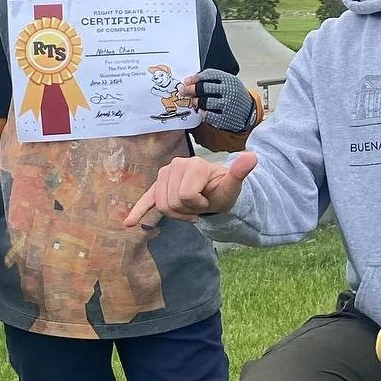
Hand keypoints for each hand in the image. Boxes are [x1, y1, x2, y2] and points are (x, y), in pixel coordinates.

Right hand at [124, 151, 256, 227]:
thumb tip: (252, 157)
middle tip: (199, 205)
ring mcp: (164, 175)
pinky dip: (137, 211)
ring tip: (190, 209)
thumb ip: (240, 171)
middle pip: (171, 202)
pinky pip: (146, 199)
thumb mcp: (233, 184)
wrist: (216, 191)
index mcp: (192, 164)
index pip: (185, 196)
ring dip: (176, 214)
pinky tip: (129, 223)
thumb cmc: (223, 189)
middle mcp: (175, 165)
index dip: (197, 205)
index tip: (207, 201)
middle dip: (186, 210)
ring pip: (161, 206)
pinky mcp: (157, 186)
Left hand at [181, 70, 257, 133]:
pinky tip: (201, 111)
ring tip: (193, 101)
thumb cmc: (234, 96)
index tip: (186, 81)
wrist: (249, 113)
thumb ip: (213, 81)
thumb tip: (190, 81)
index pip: (209, 75)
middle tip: (184, 91)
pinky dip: (202, 113)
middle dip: (191, 89)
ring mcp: (228, 105)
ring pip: (205, 102)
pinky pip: (209, 115)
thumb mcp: (228, 84)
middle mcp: (229, 91)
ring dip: (196, 101)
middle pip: (204, 88)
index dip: (195, 78)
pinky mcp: (226, 118)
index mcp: (229, 80)